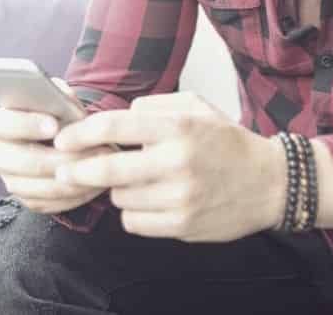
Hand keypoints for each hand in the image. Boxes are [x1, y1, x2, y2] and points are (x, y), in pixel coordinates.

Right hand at [0, 78, 108, 214]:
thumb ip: (57, 95)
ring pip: (42, 188)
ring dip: (75, 180)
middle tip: (93, 152)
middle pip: (27, 162)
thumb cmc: (56, 114)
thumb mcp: (56, 98)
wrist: (57, 140)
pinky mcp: (28, 200)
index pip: (5, 125)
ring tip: (101, 167)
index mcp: (0, 124)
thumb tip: (63, 99)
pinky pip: (52, 204)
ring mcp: (11, 181)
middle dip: (63, 159)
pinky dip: (76, 196)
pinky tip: (95, 184)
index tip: (54, 125)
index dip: (28, 125)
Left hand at [51, 90, 285, 241]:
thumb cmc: (227, 141)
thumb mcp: (196, 107)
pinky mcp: (183, 225)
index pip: (114, 127)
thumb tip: (117, 115)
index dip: (80, 133)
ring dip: (116, 190)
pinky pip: (134, 222)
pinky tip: (147, 201)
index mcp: (178, 127)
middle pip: (107, 170)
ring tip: (133, 181)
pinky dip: (133, 213)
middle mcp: (177, 162)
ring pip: (120, 198)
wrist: (270, 183)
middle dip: (78, 169)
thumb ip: (153, 106)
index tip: (62, 139)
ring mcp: (180, 197)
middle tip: (63, 168)